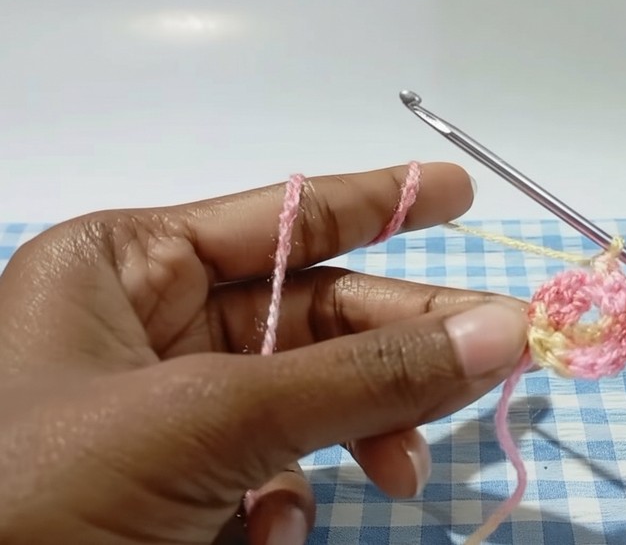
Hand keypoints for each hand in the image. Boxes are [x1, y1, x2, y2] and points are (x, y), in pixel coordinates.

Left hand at [0, 162, 527, 543]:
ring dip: (355, 439)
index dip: (379, 202)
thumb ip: (361, 377)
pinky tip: (270, 535)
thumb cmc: (47, 495)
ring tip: (401, 475)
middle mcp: (145, 327)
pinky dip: (286, 506)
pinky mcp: (174, 487)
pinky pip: (265, 473)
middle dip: (400, 346)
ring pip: (303, 403)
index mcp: (126, 267)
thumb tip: (501, 331)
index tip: (459, 191)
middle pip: (312, 318)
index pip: (281, 218)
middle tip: (503, 351)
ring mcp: (161, 412)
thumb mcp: (210, 420)